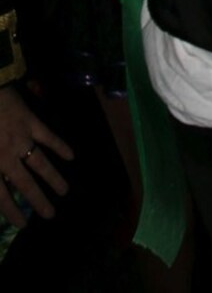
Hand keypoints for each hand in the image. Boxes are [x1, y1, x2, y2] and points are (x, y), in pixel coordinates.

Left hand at [0, 86, 72, 226]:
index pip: (1, 196)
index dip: (12, 211)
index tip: (23, 224)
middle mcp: (8, 156)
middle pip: (26, 183)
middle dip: (39, 200)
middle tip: (51, 215)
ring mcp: (22, 138)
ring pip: (40, 163)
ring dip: (53, 177)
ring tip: (65, 191)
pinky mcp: (31, 122)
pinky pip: (48, 136)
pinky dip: (60, 145)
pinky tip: (71, 155)